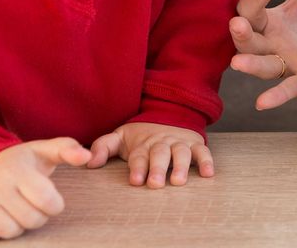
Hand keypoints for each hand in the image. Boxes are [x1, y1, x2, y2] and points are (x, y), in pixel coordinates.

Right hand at [0, 137, 91, 242]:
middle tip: (31, 205)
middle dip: (37, 217)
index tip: (51, 200)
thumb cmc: (22, 161)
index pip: (46, 199)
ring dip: (17, 226)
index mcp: (20, 169)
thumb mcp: (44, 150)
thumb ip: (67, 149)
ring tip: (15, 210)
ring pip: (9, 232)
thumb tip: (88, 157)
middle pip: (30, 220)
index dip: (54, 205)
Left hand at [86, 122, 211, 187]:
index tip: (135, 179)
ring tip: (178, 181)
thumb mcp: (120, 137)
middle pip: (160, 155)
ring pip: (181, 153)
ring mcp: (179, 142)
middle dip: (158, 168)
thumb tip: (89, 162)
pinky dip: (206, 161)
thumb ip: (104, 147)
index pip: (139, 155)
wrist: (167, 114)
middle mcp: (161, 143)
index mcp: (142, 144)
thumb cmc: (141, 135)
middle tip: (155, 183)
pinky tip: (208, 173)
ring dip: (180, 166)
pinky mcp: (194, 143)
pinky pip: (202, 150)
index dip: (137, 167)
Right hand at [229, 0, 296, 109]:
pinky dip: (275, 95)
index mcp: (269, 21)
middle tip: (236, 23)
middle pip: (247, 39)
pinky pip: (287, 89)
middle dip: (240, 32)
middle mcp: (272, 43)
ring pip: (261, 65)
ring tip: (236, 64)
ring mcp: (286, 63)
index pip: (251, 7)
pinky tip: (262, 103)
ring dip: (249, 65)